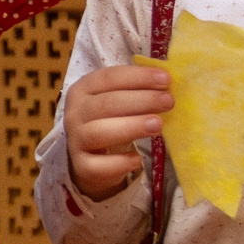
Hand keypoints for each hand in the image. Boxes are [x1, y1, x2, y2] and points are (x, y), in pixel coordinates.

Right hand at [60, 65, 170, 197]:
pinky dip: (119, 162)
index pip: (109, 78)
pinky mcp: (82, 166)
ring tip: (158, 125)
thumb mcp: (118, 100)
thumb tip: (169, 82)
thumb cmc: (111, 121)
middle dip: (140, 100)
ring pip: (99, 132)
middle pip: (105, 103)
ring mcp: (76, 140)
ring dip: (130, 127)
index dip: (138, 77)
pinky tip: (138, 159)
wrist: (92, 159)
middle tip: (168, 102)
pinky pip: (98, 165)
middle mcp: (75, 113)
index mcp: (83, 90)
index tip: (166, 79)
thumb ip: (137, 90)